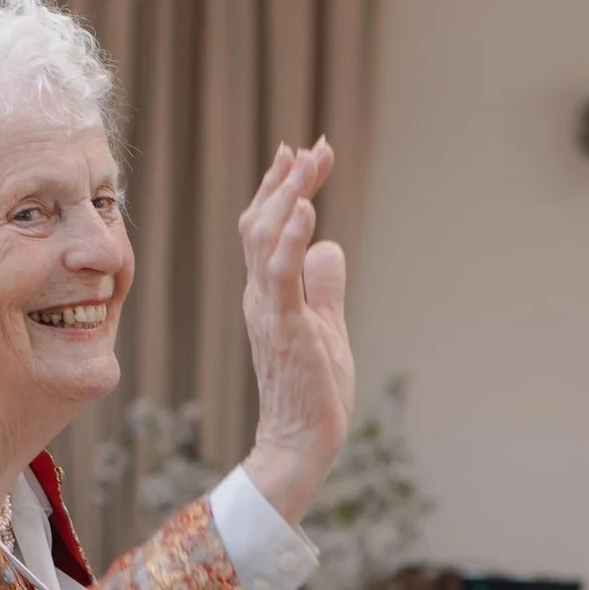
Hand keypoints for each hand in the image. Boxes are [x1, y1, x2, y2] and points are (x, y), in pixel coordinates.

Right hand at [237, 138, 354, 526]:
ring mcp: (268, 310)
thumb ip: (324, 285)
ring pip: (266, 239)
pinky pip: (282, 273)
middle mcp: (260, 296)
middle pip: (262, 223)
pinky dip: (292, 237)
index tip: (305, 153)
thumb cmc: (312, 392)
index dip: (284, 188)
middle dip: (288, 180)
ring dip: (287, 196)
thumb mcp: (325, 326)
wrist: (301, 442)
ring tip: (308, 162)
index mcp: (268, 294)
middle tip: (314, 147)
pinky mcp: (284, 327)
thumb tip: (329, 246)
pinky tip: (307, 207)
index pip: (268, 229)